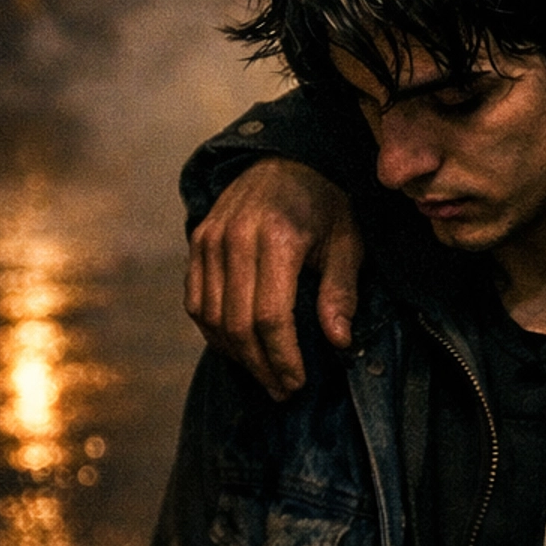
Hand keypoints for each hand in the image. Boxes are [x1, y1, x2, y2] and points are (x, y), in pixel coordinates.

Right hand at [186, 160, 363, 400]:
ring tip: (264, 376)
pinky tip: (238, 348)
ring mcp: (210, 238)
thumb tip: (338, 341)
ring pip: (211, 316)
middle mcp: (235, 237)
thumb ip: (342, 290)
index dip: (282, 358)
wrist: (289, 154)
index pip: (269, 317)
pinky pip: (195, 300)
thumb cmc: (327, 201)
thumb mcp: (349, 240)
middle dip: (260, 365)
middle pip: (236, 323)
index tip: (297, 383)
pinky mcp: (197, 240)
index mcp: (278, 237)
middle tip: (282, 391)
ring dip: (236, 355)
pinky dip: (213, 331)